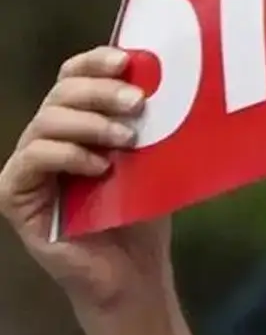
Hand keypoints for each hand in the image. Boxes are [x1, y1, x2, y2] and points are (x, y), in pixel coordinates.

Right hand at [0, 46, 203, 334]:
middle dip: (100, 90)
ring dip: (90, 123)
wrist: (135, 275)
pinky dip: (67, 156)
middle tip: (139, 101)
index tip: (128, 60)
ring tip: (128, 137)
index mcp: (77, 123)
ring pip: (46, 123)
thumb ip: (153, 125)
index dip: (96, 62)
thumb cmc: (145, 215)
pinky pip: (33, 161)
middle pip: (61, 94)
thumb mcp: (155, 160)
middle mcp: (47, 139)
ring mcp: (28, 168)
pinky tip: (100, 166)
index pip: (74, 77)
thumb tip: (180, 82)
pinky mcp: (17, 197)